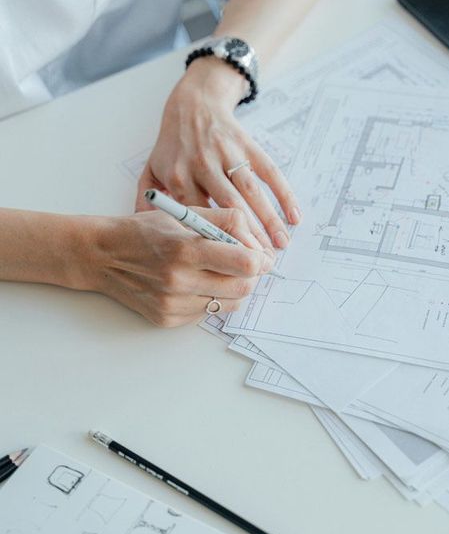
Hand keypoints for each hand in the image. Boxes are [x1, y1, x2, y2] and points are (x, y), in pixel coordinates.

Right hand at [79, 206, 274, 326]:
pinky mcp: (167, 319)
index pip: (245, 263)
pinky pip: (206, 313)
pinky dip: (209, 298)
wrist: (102, 255)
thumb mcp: (183, 214)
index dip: (260, 259)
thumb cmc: (144, 230)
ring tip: (218, 271)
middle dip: (251, 275)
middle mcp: (180, 281)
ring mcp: (173, 304)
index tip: (260, 254)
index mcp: (186, 249)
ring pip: (228, 303)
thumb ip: (224, 222)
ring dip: (233, 288)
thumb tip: (256, 241)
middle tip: (245, 263)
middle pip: (243, 287)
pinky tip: (194, 283)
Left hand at [136, 58, 300, 248]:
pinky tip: (294, 216)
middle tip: (261, 263)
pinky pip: (270, 172)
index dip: (215, 243)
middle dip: (247, 238)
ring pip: (251, 193)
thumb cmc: (172, 146)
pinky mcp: (248, 145)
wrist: (193, 104)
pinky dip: (284, 194)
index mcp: (179, 177)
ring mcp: (228, 154)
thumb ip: (146, 202)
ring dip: (269, 221)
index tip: (227, 266)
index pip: (198, 218)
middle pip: (229, 208)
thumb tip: (147, 237)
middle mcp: (204, 166)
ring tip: (281, 245)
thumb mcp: (151, 171)